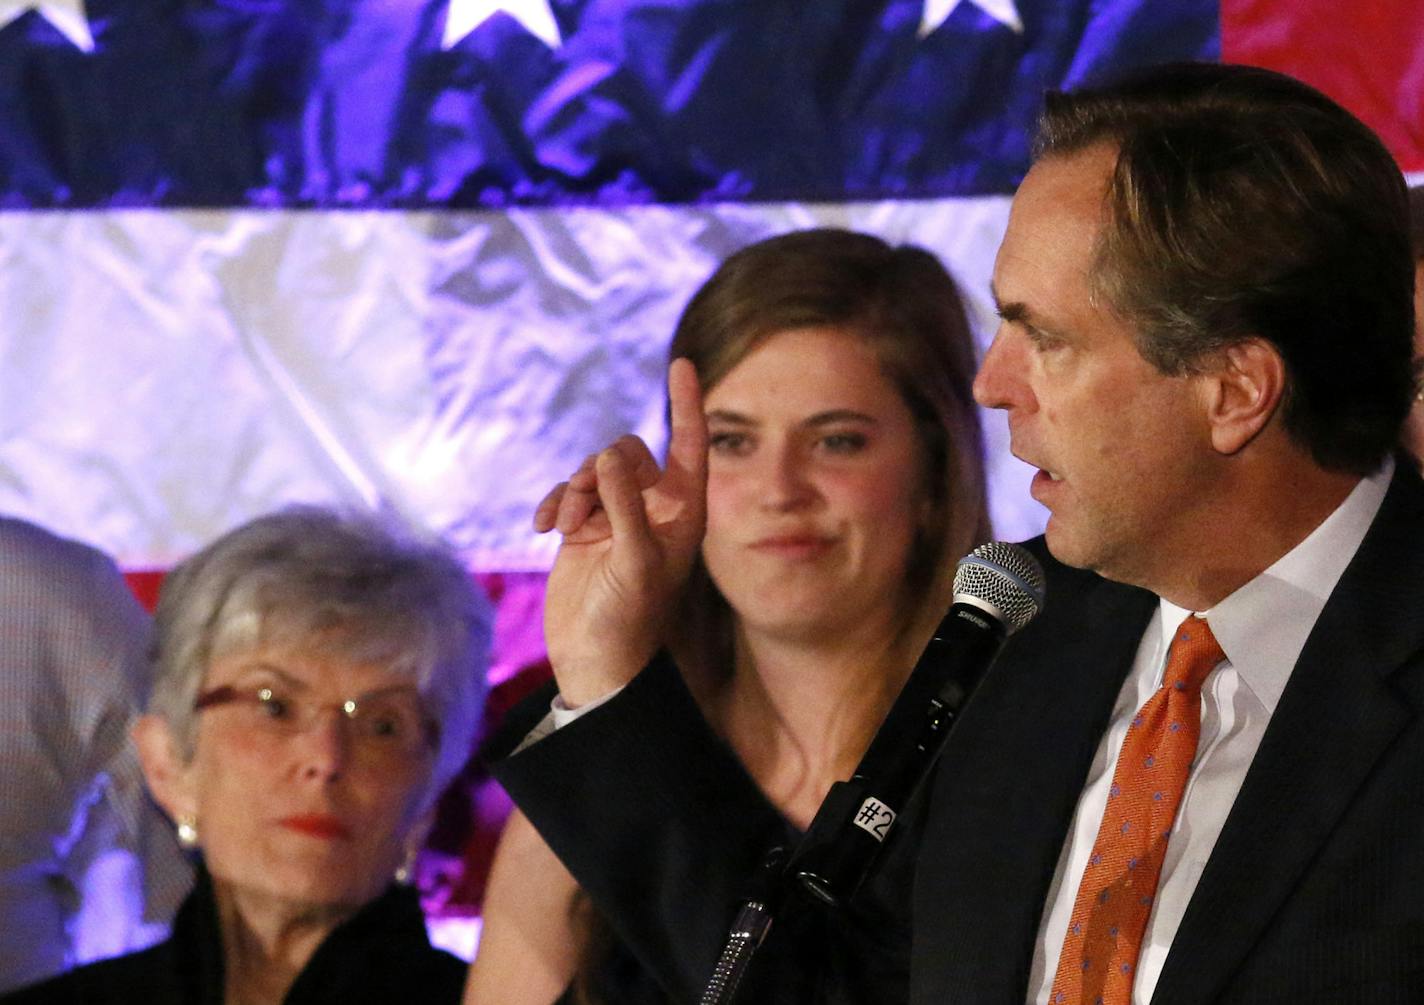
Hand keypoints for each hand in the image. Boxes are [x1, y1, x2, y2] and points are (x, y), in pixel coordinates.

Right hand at [533, 359, 707, 705]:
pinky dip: (554, 503)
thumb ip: (624, 505)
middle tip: (584, 504)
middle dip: (601, 469)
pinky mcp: (584, 528)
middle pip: (627, 452)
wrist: (596, 660)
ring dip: (574, 490)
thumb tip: (607, 455)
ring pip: (593, 470)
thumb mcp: (635, 561)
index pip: (690, 445)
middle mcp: (653, 509)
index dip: (686, 403)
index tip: (682, 362)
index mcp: (683, 513)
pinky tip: (543, 527)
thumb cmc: (630, 618)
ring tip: (563, 525)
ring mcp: (617, 517)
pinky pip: (568, 492)